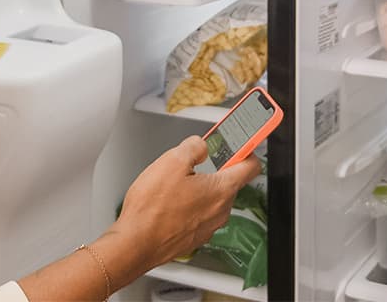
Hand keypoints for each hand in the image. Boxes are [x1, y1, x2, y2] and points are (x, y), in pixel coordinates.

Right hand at [111, 136, 262, 269]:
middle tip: (193, 163)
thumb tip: (201, 145)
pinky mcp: (194, 237)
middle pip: (229, 182)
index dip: (247, 149)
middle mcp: (220, 211)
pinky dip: (190, 205)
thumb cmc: (152, 209)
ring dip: (199, 188)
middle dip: (214, 169)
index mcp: (221, 189)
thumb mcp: (172, 161)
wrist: (136, 243)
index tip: (242, 143)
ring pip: (212, 199)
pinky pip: (199, 214)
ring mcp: (208, 226)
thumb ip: (194, 147)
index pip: (251, 166)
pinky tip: (170, 202)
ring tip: (175, 184)